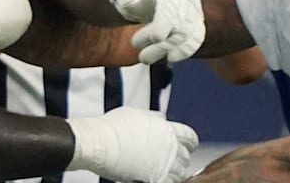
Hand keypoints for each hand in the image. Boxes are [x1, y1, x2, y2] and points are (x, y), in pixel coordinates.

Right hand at [68, 106, 197, 182]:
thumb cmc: (112, 128)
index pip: (189, 136)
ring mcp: (163, 164)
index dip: (188, 141)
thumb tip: (162, 118)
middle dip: (180, 155)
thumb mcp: (136, 113)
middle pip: (186, 155)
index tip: (185, 143)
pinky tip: (157, 175)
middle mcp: (169, 147)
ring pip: (181, 171)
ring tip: (164, 167)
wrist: (100, 143)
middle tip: (171, 156)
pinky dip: (167, 179)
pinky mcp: (155, 178)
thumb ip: (154, 117)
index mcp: (167, 128)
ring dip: (174, 169)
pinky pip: (170, 182)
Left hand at [110, 0, 204, 63]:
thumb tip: (129, 0)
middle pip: (181, 28)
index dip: (154, 33)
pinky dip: (185, 50)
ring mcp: (193, 6)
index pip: (169, 14)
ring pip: (192, 35)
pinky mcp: (197, 17)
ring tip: (151, 58)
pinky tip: (170, 56)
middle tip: (142, 57)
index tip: (135, 42)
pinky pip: (197, 36)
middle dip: (161, 48)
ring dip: (173, 52)